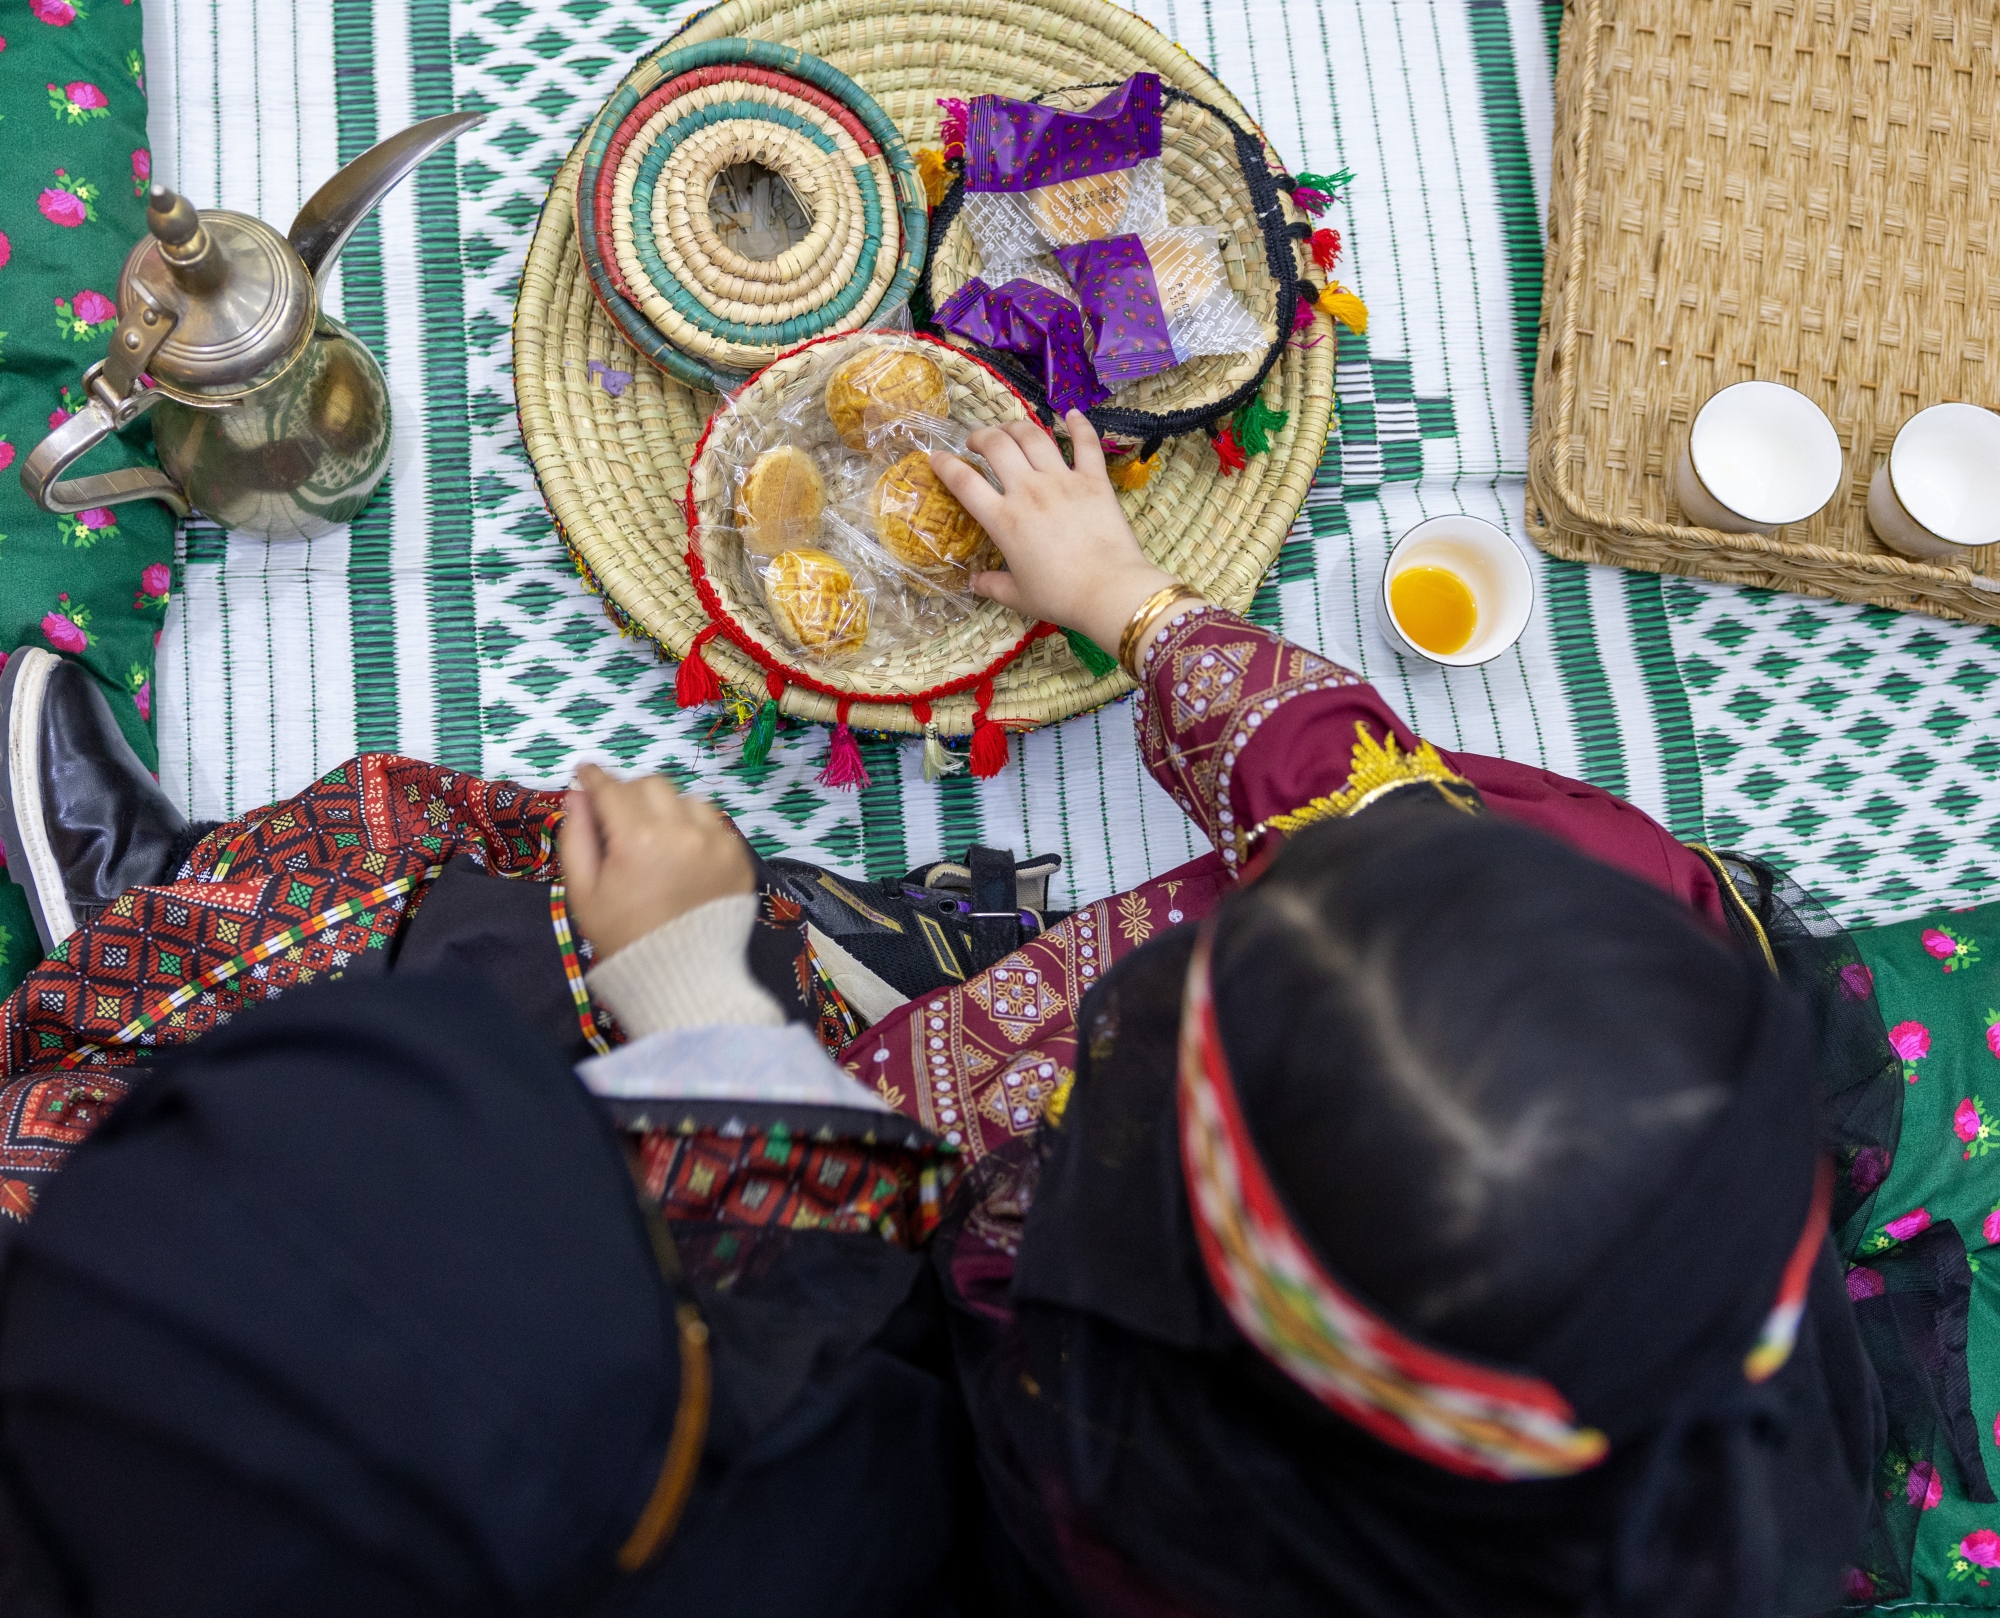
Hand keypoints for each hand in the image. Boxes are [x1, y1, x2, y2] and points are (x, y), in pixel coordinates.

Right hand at [558, 763, 752, 959]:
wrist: (683, 978)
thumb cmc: (624, 937)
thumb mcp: (584, 892)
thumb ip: (576, 836)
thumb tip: (578, 794)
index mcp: (638, 839)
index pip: (612, 788)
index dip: (595, 777)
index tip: (586, 773)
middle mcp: (683, 831)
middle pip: (651, 784)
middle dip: (631, 794)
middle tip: (620, 817)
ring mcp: (717, 842)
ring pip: (687, 799)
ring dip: (667, 809)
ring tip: (656, 840)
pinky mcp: (739, 856)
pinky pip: (714, 824)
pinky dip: (695, 830)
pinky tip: (683, 856)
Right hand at [929, 411, 1179, 652]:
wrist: (1109, 591)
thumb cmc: (1060, 597)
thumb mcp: (1019, 596)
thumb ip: (992, 586)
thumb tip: (973, 583)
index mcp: (1004, 520)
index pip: (964, 482)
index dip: (945, 465)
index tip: (936, 457)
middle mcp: (1028, 491)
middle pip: (997, 446)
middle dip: (981, 436)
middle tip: (977, 442)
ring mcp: (1062, 480)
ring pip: (1033, 436)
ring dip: (1016, 427)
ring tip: (1009, 430)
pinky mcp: (1093, 480)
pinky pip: (1085, 444)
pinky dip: (1078, 425)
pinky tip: (1070, 414)